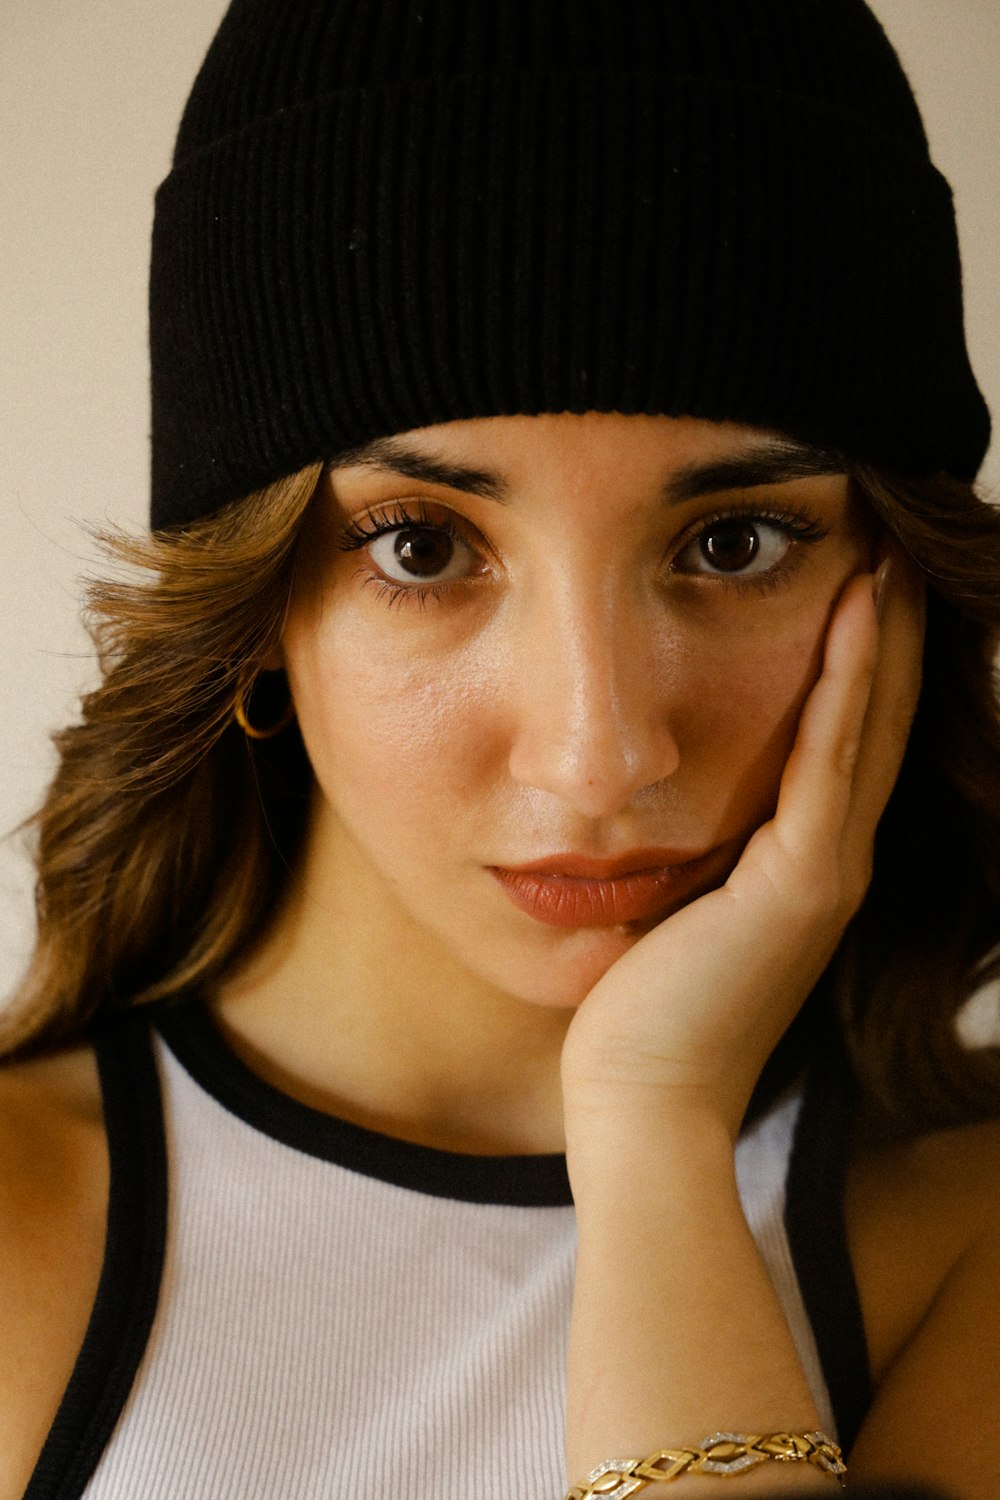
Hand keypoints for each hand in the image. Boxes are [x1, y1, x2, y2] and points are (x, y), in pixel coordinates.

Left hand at [561, 556, 924, 1138]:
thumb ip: (687, 848)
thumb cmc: (638, 1011)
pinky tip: (858, 610)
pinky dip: (851, 683)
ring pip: (872, 726)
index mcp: (803, 865)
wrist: (639, 1098)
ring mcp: (829, 872)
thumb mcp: (670, 905)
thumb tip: (648, 796)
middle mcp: (833, 861)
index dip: (863, 662)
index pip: (847, 741)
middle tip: (895, 543)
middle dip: (890, 632)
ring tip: (892, 553)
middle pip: (878, 721)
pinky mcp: (805, 883)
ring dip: (887, 636)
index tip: (859, 579)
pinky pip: (834, 761)